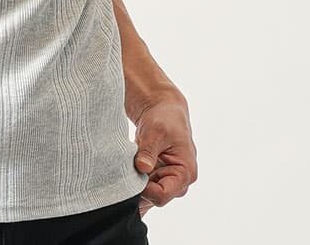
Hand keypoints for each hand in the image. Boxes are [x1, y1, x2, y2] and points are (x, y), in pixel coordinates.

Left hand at [132, 91, 197, 217]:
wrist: (162, 110)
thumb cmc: (164, 119)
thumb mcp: (156, 132)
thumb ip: (149, 151)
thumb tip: (142, 167)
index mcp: (185, 173)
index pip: (162, 195)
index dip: (144, 189)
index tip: (131, 173)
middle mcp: (179, 182)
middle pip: (154, 199)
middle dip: (138, 188)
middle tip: (124, 173)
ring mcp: (167, 182)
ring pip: (148, 196)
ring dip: (135, 186)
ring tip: (124, 169)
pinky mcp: (157, 178)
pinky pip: (144, 190)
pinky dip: (133, 184)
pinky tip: (124, 176)